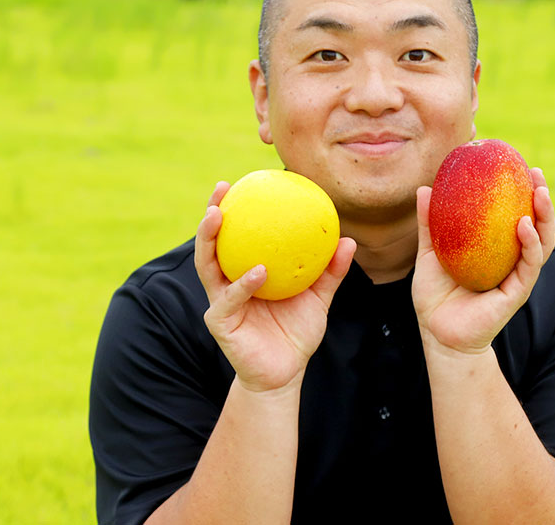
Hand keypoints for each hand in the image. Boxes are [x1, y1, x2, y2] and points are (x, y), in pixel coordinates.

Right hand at [195, 182, 356, 392]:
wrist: (285, 373)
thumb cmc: (297, 332)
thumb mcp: (318, 298)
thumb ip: (330, 271)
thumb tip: (348, 240)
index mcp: (245, 270)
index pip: (236, 234)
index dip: (235, 207)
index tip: (243, 180)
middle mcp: (227, 281)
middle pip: (211, 242)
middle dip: (211, 213)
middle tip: (221, 190)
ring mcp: (219, 300)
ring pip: (206, 265)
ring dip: (209, 239)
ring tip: (219, 216)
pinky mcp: (220, 322)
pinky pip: (230, 298)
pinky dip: (243, 283)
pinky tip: (257, 271)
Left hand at [412, 168, 554, 354]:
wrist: (437, 332)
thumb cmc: (435, 295)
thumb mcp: (429, 252)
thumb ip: (429, 222)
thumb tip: (425, 188)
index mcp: (495, 249)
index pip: (515, 214)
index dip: (521, 191)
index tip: (520, 166)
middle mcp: (511, 260)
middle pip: (536, 224)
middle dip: (542, 198)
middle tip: (537, 173)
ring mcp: (516, 276)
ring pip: (541, 243)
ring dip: (545, 217)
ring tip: (539, 193)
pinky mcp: (516, 292)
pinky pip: (528, 265)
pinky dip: (529, 244)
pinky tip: (524, 225)